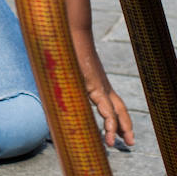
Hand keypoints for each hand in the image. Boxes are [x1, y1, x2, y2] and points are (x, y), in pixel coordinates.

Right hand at [71, 27, 134, 149]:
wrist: (68, 31)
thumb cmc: (63, 47)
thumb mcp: (63, 70)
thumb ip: (60, 80)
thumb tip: (47, 85)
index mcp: (96, 82)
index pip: (112, 103)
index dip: (117, 117)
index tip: (118, 133)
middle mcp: (102, 84)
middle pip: (119, 108)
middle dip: (125, 126)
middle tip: (129, 142)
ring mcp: (100, 84)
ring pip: (115, 110)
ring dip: (119, 128)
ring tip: (122, 144)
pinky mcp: (95, 84)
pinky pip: (105, 107)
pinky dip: (110, 121)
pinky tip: (110, 134)